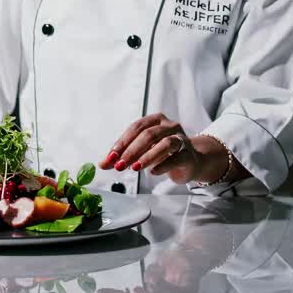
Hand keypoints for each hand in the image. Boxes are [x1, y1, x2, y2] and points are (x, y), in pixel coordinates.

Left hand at [98, 113, 226, 184]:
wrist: (190, 162)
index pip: (136, 128)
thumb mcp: (141, 152)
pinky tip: (152, 172)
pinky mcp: (188, 155)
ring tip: (134, 168)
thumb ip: (122, 156)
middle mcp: (169, 126)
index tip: (111, 157)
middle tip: (119, 165)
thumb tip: (102, 164)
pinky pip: (176, 157)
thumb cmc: (163, 153)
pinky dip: (163, 165)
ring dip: (147, 156)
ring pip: (165, 143)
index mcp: (155, 120)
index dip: (122, 142)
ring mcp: (181, 139)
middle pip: (149, 134)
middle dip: (132, 151)